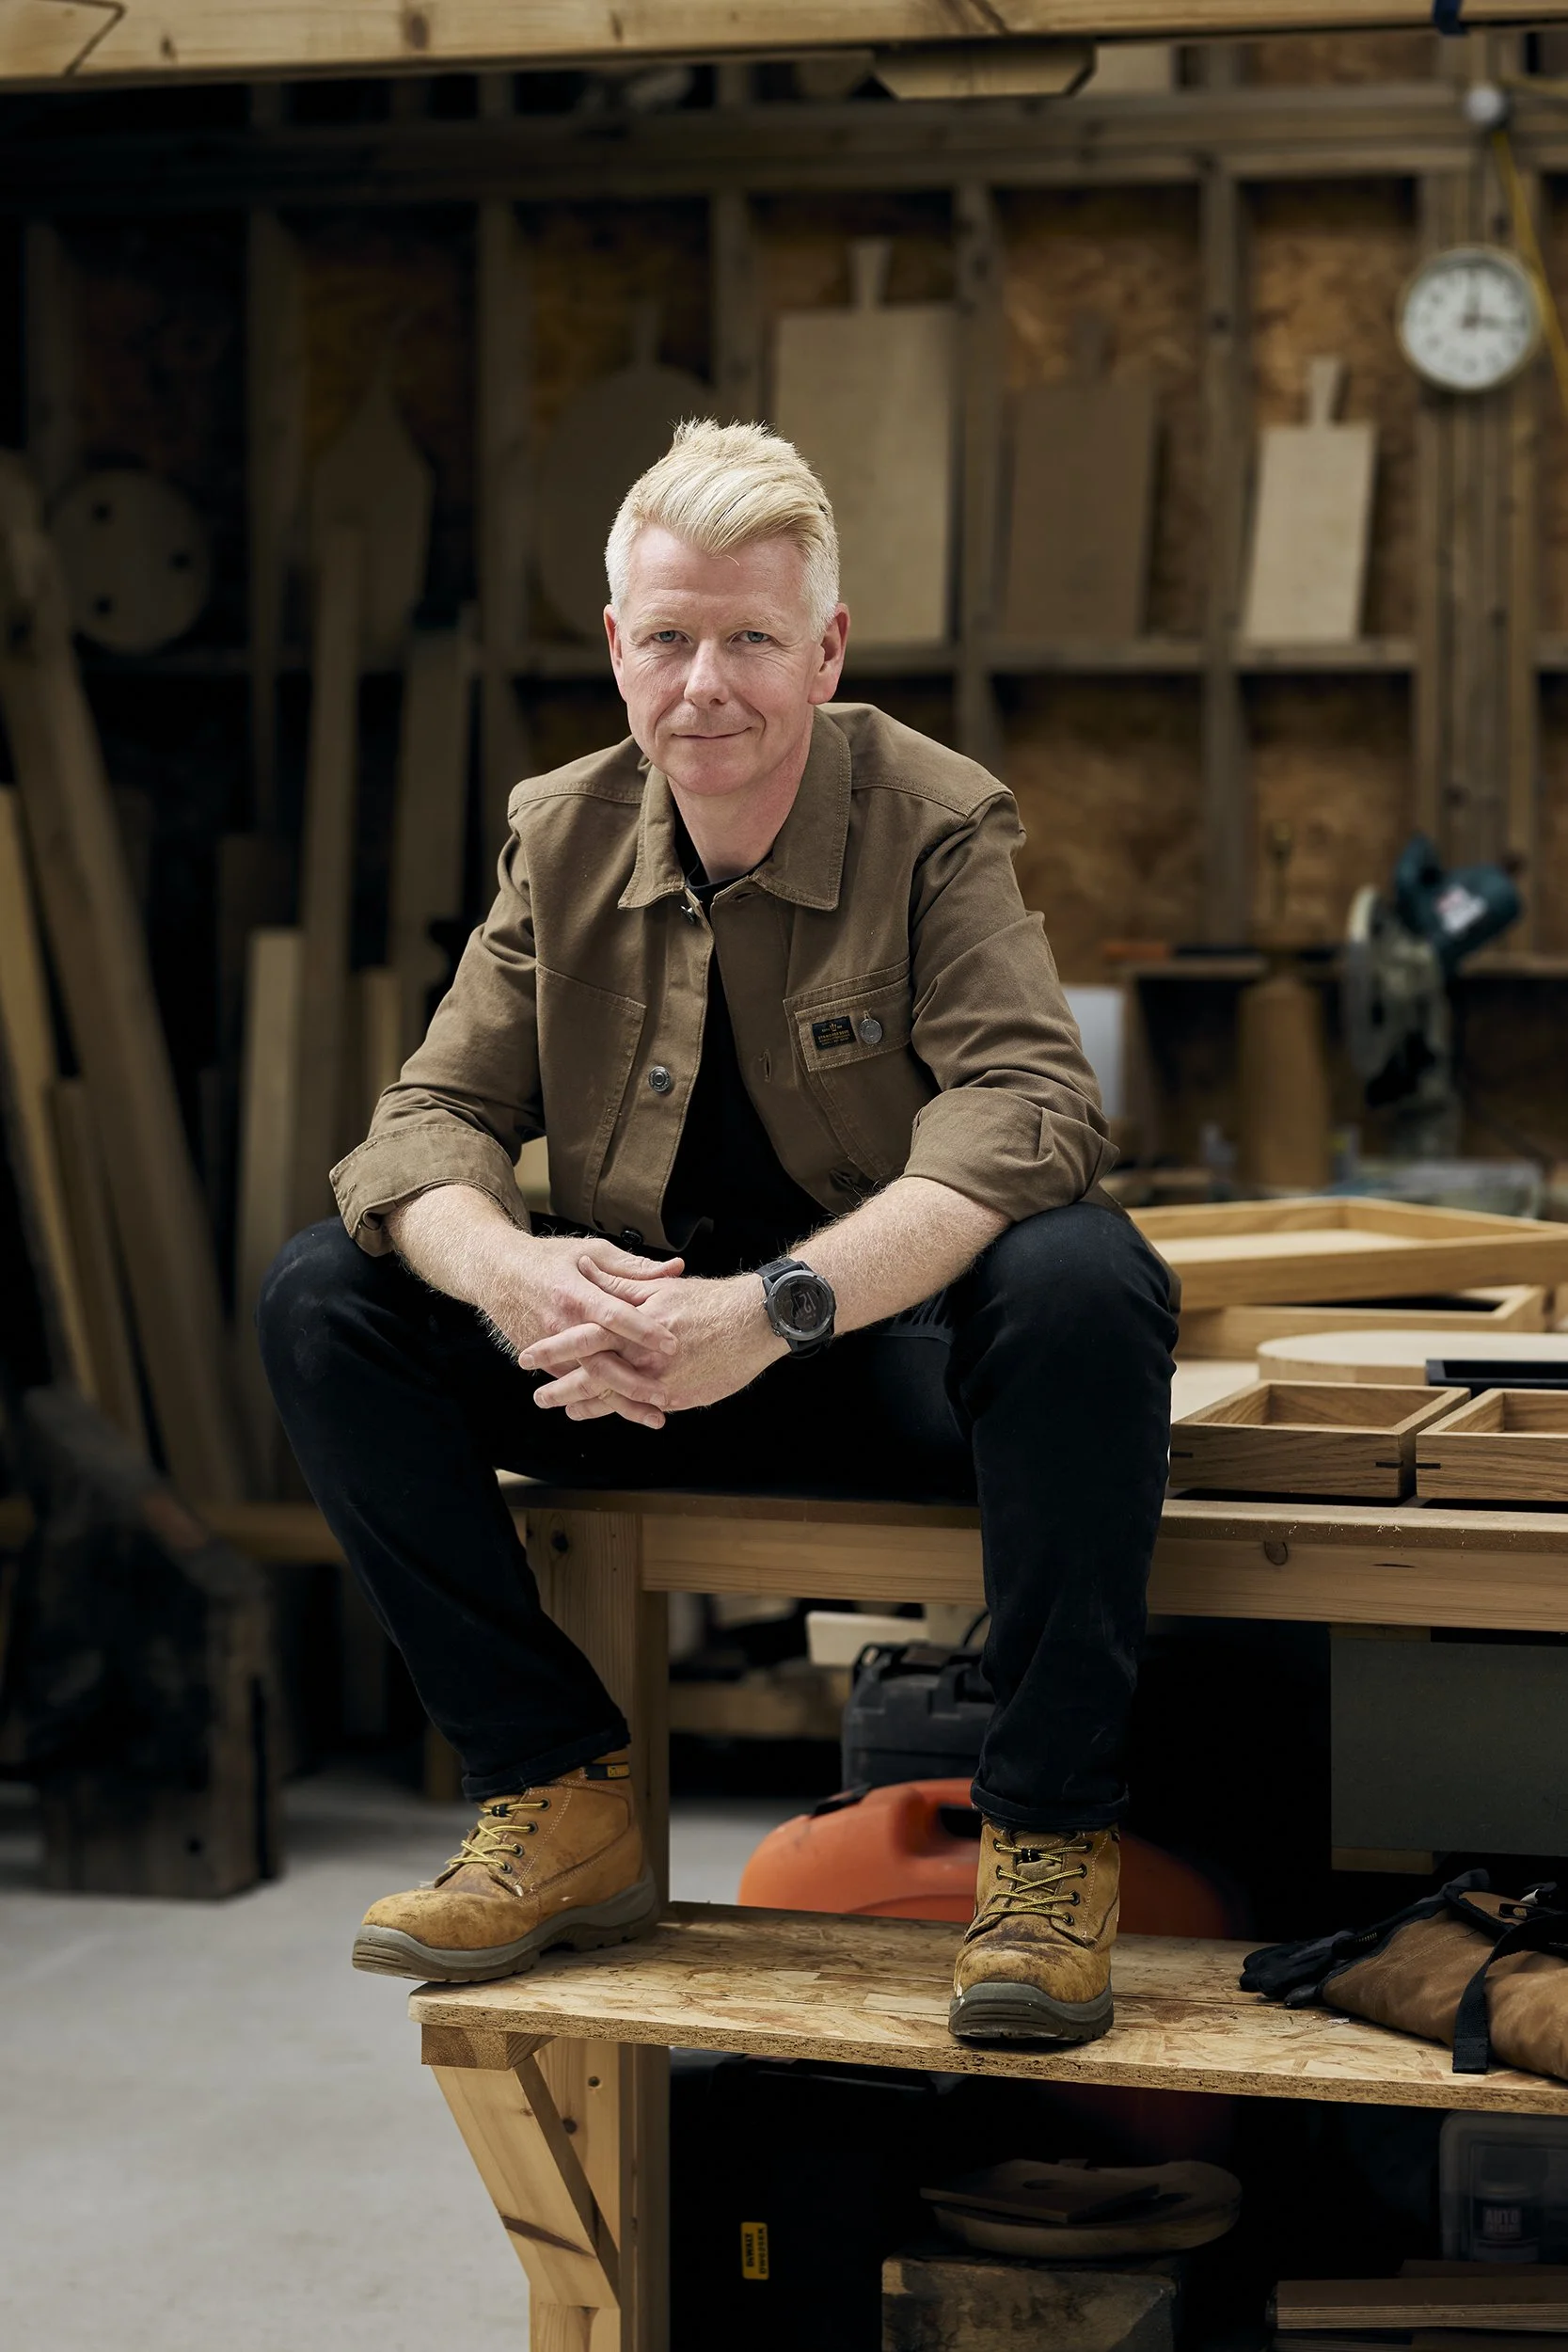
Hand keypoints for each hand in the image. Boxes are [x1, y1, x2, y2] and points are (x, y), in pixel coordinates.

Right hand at [478, 1234, 684, 1396]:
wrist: (496, 1274)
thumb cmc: (547, 1260)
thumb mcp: (590, 1252)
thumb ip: (634, 1267)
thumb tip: (675, 1270)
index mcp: (576, 1294)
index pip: (614, 1315)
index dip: (644, 1330)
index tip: (672, 1344)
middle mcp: (561, 1325)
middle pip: (601, 1361)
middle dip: (635, 1383)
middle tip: (666, 1395)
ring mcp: (551, 1348)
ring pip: (589, 1383)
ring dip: (621, 1403)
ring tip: (654, 1416)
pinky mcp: (545, 1362)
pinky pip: (575, 1386)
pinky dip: (600, 1402)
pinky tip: (626, 1411)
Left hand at [522, 1271, 784, 1426]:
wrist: (757, 1321)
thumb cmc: (710, 1300)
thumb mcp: (659, 1286)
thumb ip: (619, 1282)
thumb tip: (586, 1267)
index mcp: (636, 1323)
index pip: (585, 1338)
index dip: (555, 1349)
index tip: (528, 1357)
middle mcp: (646, 1357)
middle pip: (593, 1377)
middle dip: (563, 1389)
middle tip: (539, 1396)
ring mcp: (662, 1381)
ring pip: (614, 1399)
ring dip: (588, 1407)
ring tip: (567, 1410)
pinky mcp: (680, 1397)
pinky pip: (642, 1408)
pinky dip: (623, 1412)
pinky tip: (609, 1413)